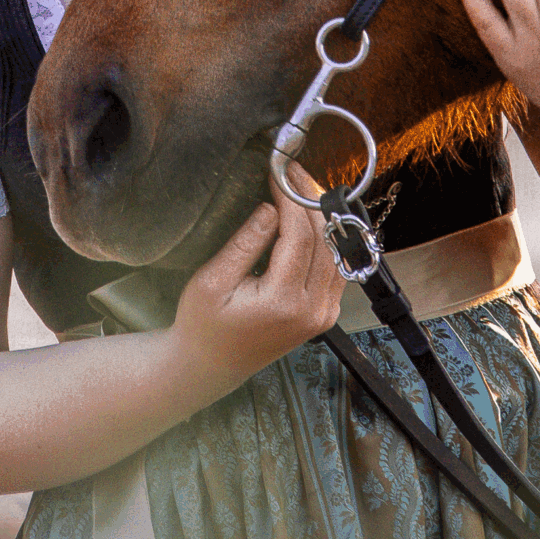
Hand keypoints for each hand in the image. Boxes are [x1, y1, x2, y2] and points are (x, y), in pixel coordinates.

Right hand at [170, 163, 341, 393]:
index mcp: (283, 302)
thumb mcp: (211, 282)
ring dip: (321, 216)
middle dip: (309, 200)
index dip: (292, 198)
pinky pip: (335, 268)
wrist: (212, 365)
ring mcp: (323, 314)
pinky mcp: (324, 315)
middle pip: (324, 240)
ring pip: (336, 252)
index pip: (300, 236)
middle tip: (292, 173)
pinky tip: (309, 218)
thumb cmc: (202, 324)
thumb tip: (271, 210)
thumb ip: (244, 244)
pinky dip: (326, 239)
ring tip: (300, 188)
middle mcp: (312, 310)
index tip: (278, 173)